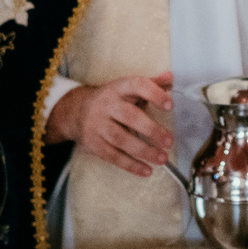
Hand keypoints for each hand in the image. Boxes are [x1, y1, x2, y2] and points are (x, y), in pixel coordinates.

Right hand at [44, 72, 173, 176]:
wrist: (76, 111)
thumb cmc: (112, 99)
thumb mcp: (128, 88)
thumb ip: (151, 84)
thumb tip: (171, 78)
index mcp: (119, 88)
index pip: (137, 86)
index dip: (154, 94)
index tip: (170, 105)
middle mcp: (107, 105)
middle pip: (129, 117)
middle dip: (151, 130)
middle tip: (169, 141)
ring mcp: (98, 125)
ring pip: (121, 139)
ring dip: (143, 151)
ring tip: (162, 158)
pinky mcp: (94, 143)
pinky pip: (112, 156)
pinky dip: (130, 165)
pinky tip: (146, 170)